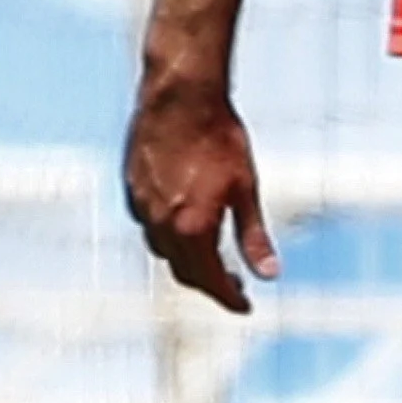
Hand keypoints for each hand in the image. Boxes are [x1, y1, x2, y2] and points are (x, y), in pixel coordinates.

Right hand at [124, 63, 275, 313]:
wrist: (180, 95)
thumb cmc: (220, 137)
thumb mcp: (245, 189)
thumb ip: (254, 237)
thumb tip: (270, 275)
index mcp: (192, 229)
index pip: (211, 281)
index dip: (229, 298)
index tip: (245, 307)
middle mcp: (161, 224)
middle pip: (184, 272)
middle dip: (210, 283)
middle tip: (234, 283)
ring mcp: (141, 206)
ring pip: (162, 250)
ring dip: (187, 260)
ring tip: (211, 255)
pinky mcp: (131, 187)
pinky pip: (149, 225)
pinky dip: (168, 234)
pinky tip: (185, 221)